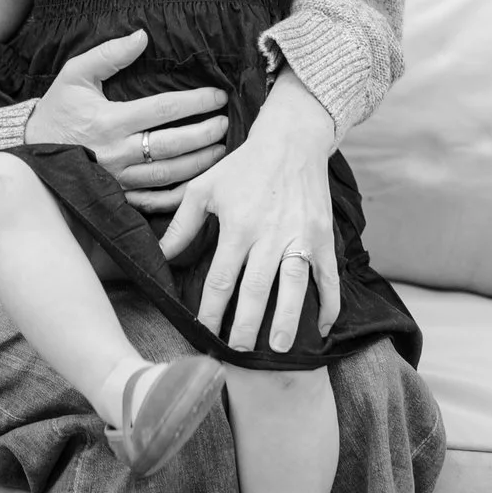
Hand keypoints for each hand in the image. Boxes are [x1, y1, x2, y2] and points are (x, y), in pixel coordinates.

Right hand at [20, 30, 229, 211]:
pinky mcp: (118, 194)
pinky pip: (155, 200)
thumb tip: (142, 36)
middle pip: (172, 145)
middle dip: (204, 134)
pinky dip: (179, 194)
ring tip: (220, 149)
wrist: (33, 149)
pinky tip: (197, 182)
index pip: (162, 110)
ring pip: (168, 174)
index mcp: (110, 121)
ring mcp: (119, 178)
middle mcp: (117, 152)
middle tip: (225, 123)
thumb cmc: (58, 110)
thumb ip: (108, 55)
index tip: (216, 96)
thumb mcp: (74, 75)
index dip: (194, 102)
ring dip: (199, 162)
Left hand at [153, 82, 340, 353]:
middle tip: (238, 351)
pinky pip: (329, 277)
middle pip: (256, 291)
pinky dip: (329, 304)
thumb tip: (162, 257)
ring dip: (286, 321)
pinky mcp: (324, 238)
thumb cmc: (242, 167)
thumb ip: (182, 226)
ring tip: (277, 349)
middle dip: (246, 325)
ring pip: (294, 288)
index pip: (220, 280)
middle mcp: (270, 236)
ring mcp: (301, 238)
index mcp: (237, 227)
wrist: (291, 142)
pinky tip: (324, 328)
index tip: (205, 331)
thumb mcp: (203, 189)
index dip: (211, 310)